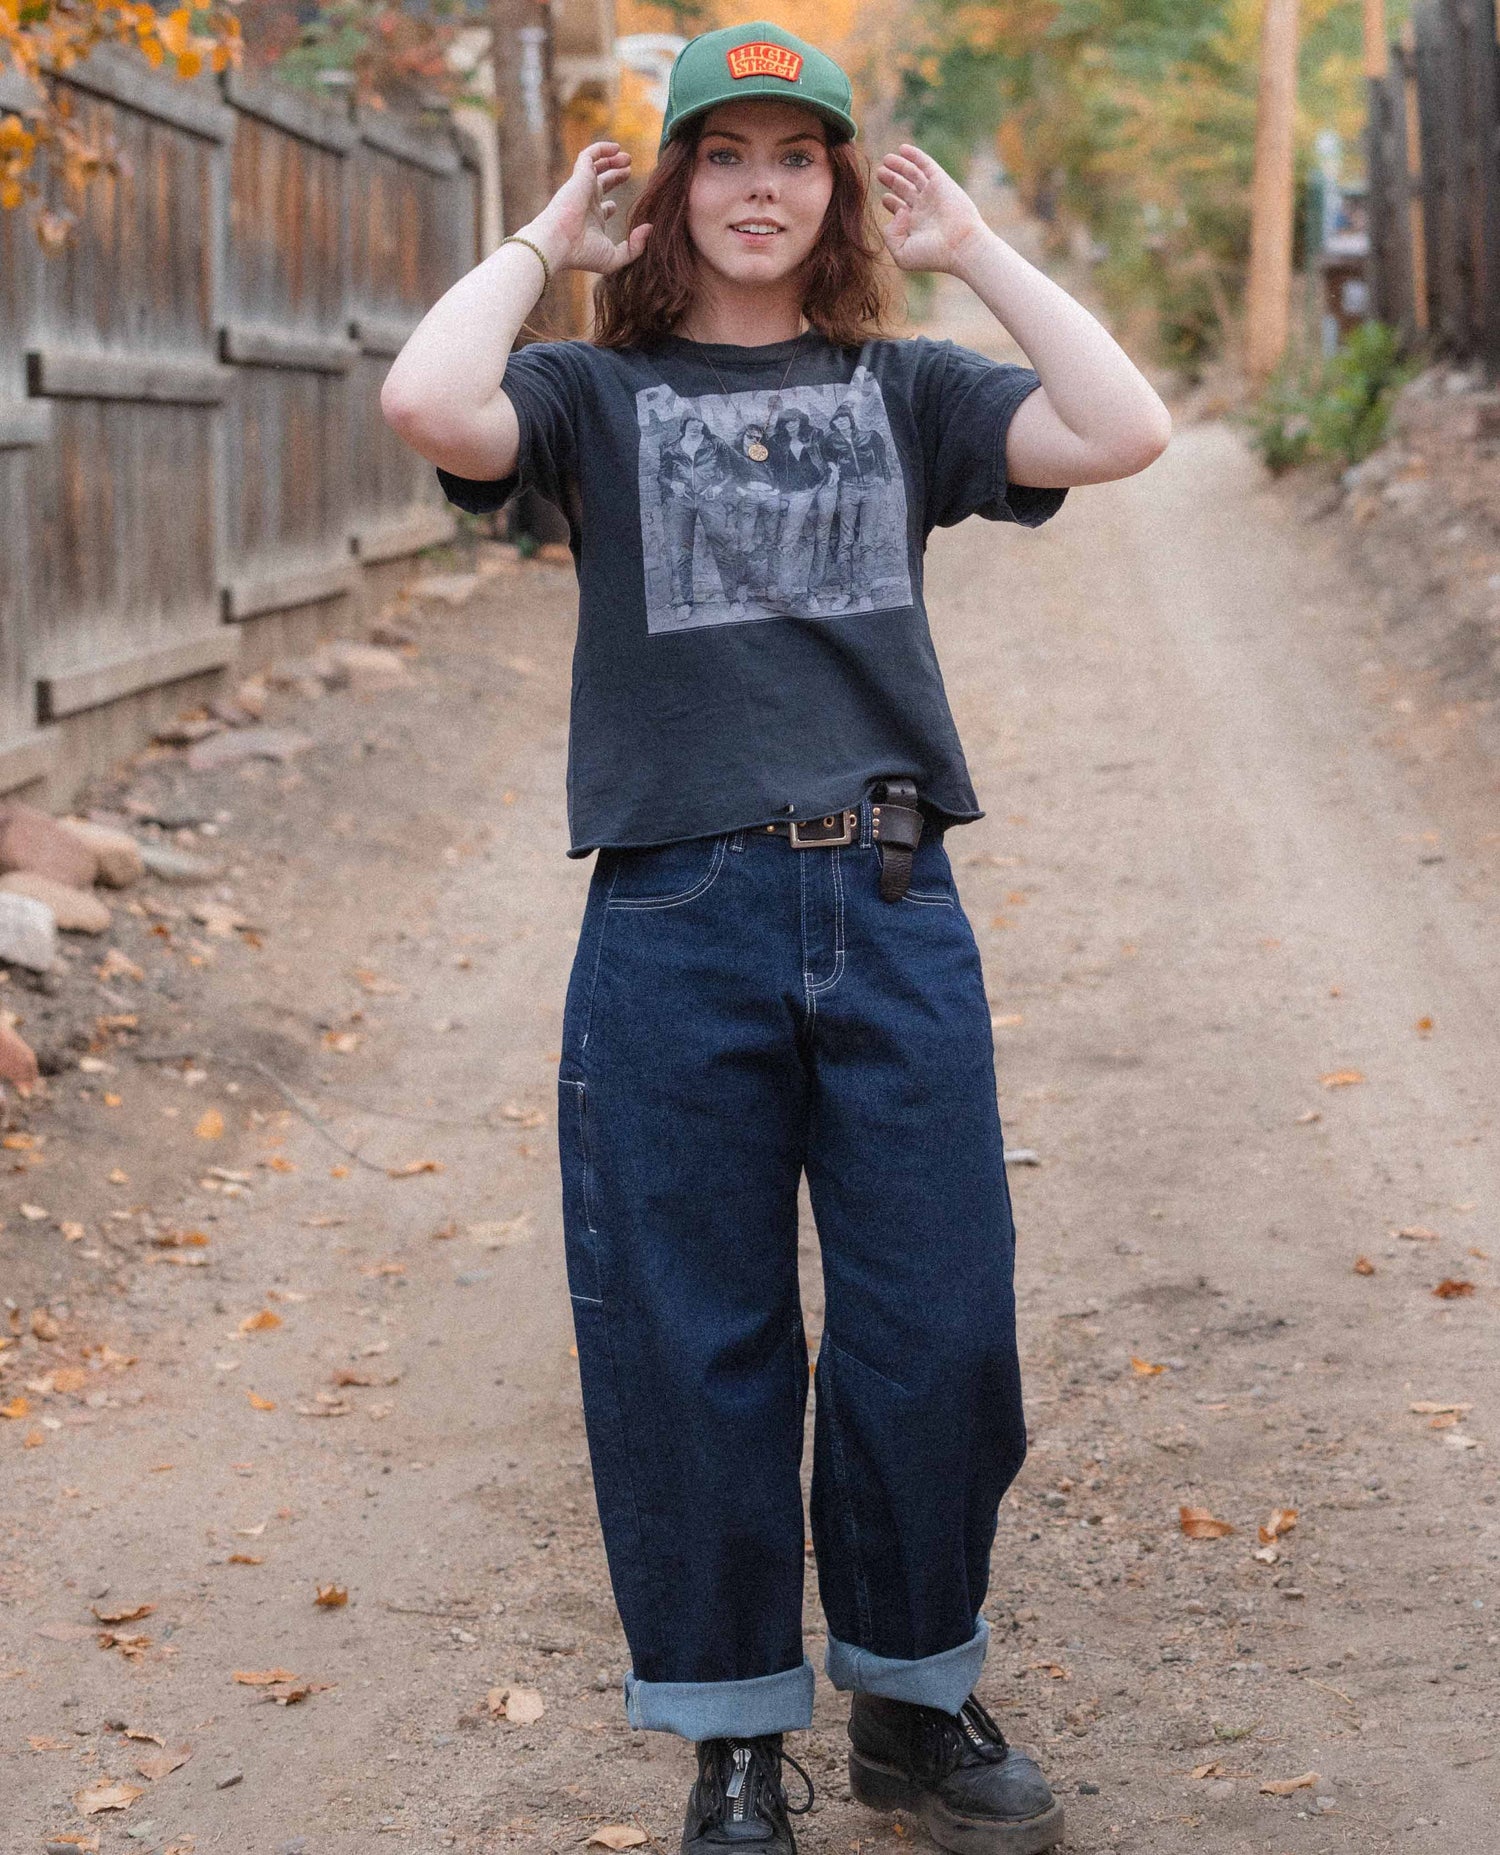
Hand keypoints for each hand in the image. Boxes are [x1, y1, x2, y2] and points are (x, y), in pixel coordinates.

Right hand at [525, 141, 649, 276]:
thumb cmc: (582, 253)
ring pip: (596, 167)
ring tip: (627, 157)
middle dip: (615, 175)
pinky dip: (601, 148)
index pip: (603, 209)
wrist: (557, 242)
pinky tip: (616, 147)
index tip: (628, 205)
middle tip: (629, 169)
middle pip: (602, 184)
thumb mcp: (614, 258)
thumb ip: (634, 247)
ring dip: (611, 160)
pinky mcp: (579, 176)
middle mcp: (587, 203)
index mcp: (593, 222)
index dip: (612, 206)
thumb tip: (650, 228)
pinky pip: (589, 155)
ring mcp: (583, 188)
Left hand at [875, 144, 989, 273]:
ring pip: (913, 175)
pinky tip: (902, 149)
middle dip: (892, 180)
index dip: (892, 203)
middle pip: (905, 189)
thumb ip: (890, 235)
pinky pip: (926, 164)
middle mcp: (924, 208)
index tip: (885, 199)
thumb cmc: (933, 255)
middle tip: (880, 173)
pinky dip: (915, 156)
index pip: (901, 209)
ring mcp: (933, 194)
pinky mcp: (941, 182)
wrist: (959, 246)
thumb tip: (897, 210)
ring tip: (886, 160)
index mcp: (915, 225)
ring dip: (900, 166)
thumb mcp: (902, 253)